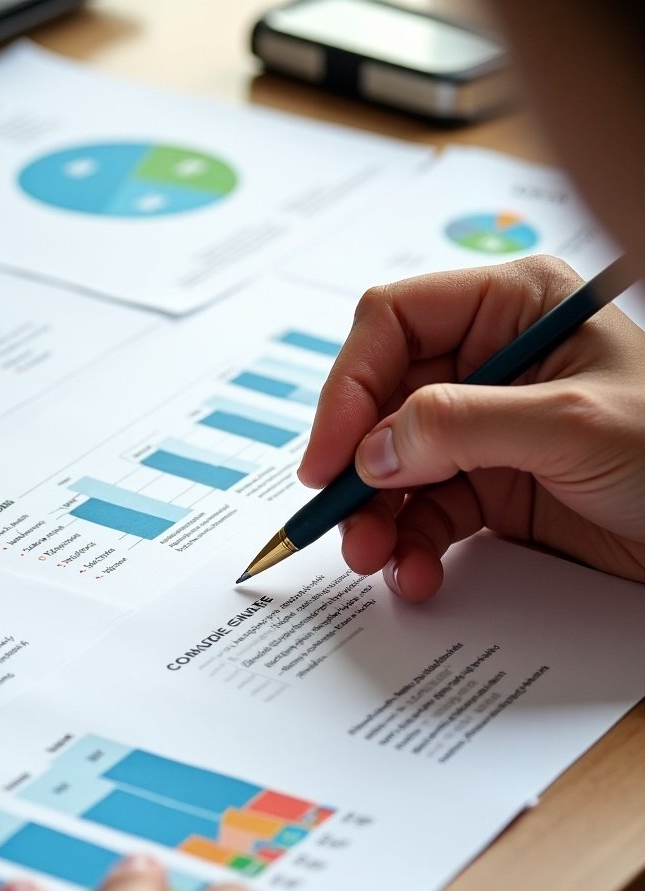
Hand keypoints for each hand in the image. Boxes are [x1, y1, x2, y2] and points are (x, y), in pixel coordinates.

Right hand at [299, 256, 644, 601]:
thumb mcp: (572, 424)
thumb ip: (463, 426)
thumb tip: (372, 450)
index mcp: (510, 307)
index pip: (393, 324)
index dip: (350, 386)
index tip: (331, 454)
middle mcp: (487, 361)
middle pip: (381, 402)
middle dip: (357, 466)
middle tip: (342, 519)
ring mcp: (483, 427)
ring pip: (393, 464)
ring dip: (375, 516)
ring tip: (375, 558)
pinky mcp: (487, 484)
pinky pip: (424, 510)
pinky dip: (410, 544)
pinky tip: (418, 572)